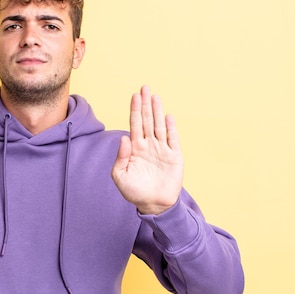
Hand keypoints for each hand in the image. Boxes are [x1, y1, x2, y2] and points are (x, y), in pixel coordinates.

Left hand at [111, 86, 183, 214]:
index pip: (135, 124)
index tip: (134, 96)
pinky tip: (168, 117)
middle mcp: (149, 145)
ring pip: (159, 126)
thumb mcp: (120, 176)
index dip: (134, 110)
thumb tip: (124, 138)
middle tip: (144, 88)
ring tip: (155, 97)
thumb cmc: (134, 191)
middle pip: (146, 120)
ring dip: (157, 111)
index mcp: (135, 148)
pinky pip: (172, 140)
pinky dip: (171, 128)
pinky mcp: (174, 157)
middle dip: (145, 104)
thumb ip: (120, 157)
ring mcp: (162, 150)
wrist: (153, 205)